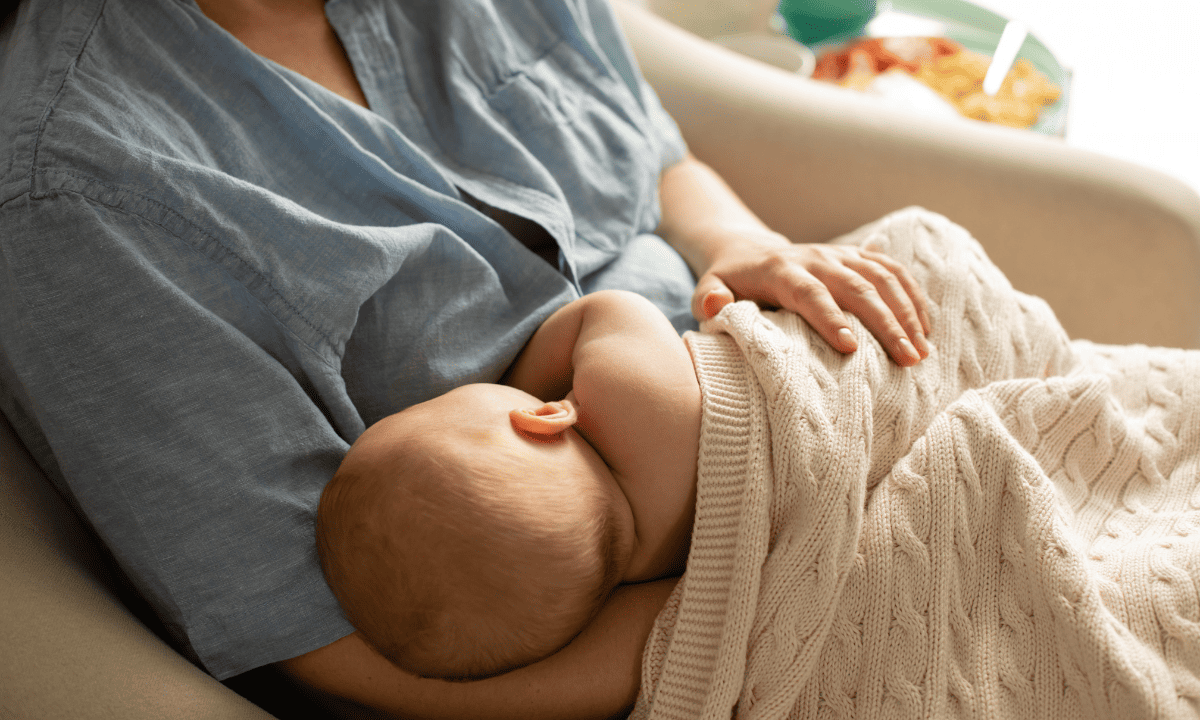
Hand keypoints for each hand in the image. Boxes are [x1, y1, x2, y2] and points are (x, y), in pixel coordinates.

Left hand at [692, 228, 932, 365]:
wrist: (748, 249)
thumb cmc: (728, 281)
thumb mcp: (708, 288)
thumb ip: (708, 299)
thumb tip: (713, 305)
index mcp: (781, 269)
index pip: (809, 293)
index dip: (830, 318)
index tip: (851, 347)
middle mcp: (816, 257)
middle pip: (857, 287)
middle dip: (885, 323)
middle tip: (907, 360)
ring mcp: (840, 255)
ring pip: (882, 278)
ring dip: (907, 313)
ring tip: (922, 352)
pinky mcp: (856, 256)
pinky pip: (893, 271)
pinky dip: (913, 297)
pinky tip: (926, 329)